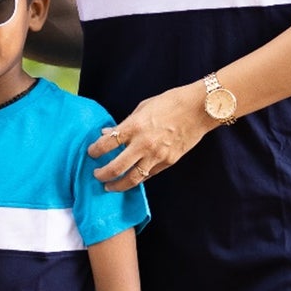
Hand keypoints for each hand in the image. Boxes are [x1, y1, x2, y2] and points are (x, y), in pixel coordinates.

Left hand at [89, 85, 210, 190]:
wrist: (198, 109)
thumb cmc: (170, 103)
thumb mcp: (142, 107)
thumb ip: (123, 123)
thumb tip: (106, 133)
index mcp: (134, 127)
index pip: (106, 144)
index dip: (94, 150)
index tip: (91, 152)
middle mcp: (143, 144)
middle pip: (115, 167)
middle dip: (102, 174)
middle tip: (96, 175)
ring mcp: (157, 156)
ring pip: (132, 179)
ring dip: (117, 185)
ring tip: (109, 186)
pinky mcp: (168, 162)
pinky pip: (148, 175)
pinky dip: (137, 179)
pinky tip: (130, 179)